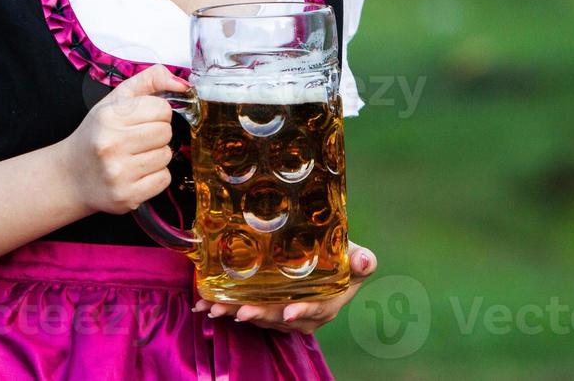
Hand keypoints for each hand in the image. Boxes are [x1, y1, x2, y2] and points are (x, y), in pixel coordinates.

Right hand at [61, 63, 191, 214]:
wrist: (71, 175)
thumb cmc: (97, 135)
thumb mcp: (115, 100)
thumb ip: (149, 80)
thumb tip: (182, 84)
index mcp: (108, 117)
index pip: (161, 108)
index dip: (157, 113)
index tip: (144, 120)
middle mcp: (111, 144)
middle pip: (165, 132)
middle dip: (157, 134)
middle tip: (139, 139)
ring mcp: (118, 172)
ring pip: (166, 156)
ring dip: (157, 155)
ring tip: (136, 156)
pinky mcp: (127, 196)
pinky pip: (164, 179)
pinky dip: (156, 176)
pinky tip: (137, 173)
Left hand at [192, 242, 377, 334]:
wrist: (324, 260)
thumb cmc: (340, 257)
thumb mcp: (354, 256)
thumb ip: (361, 260)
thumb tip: (366, 260)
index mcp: (328, 302)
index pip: (316, 309)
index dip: (304, 311)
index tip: (289, 312)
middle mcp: (305, 314)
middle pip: (281, 316)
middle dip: (260, 314)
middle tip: (239, 312)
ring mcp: (284, 314)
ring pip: (261, 316)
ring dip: (237, 312)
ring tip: (216, 307)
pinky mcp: (267, 309)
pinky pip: (249, 311)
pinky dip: (228, 308)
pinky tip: (207, 304)